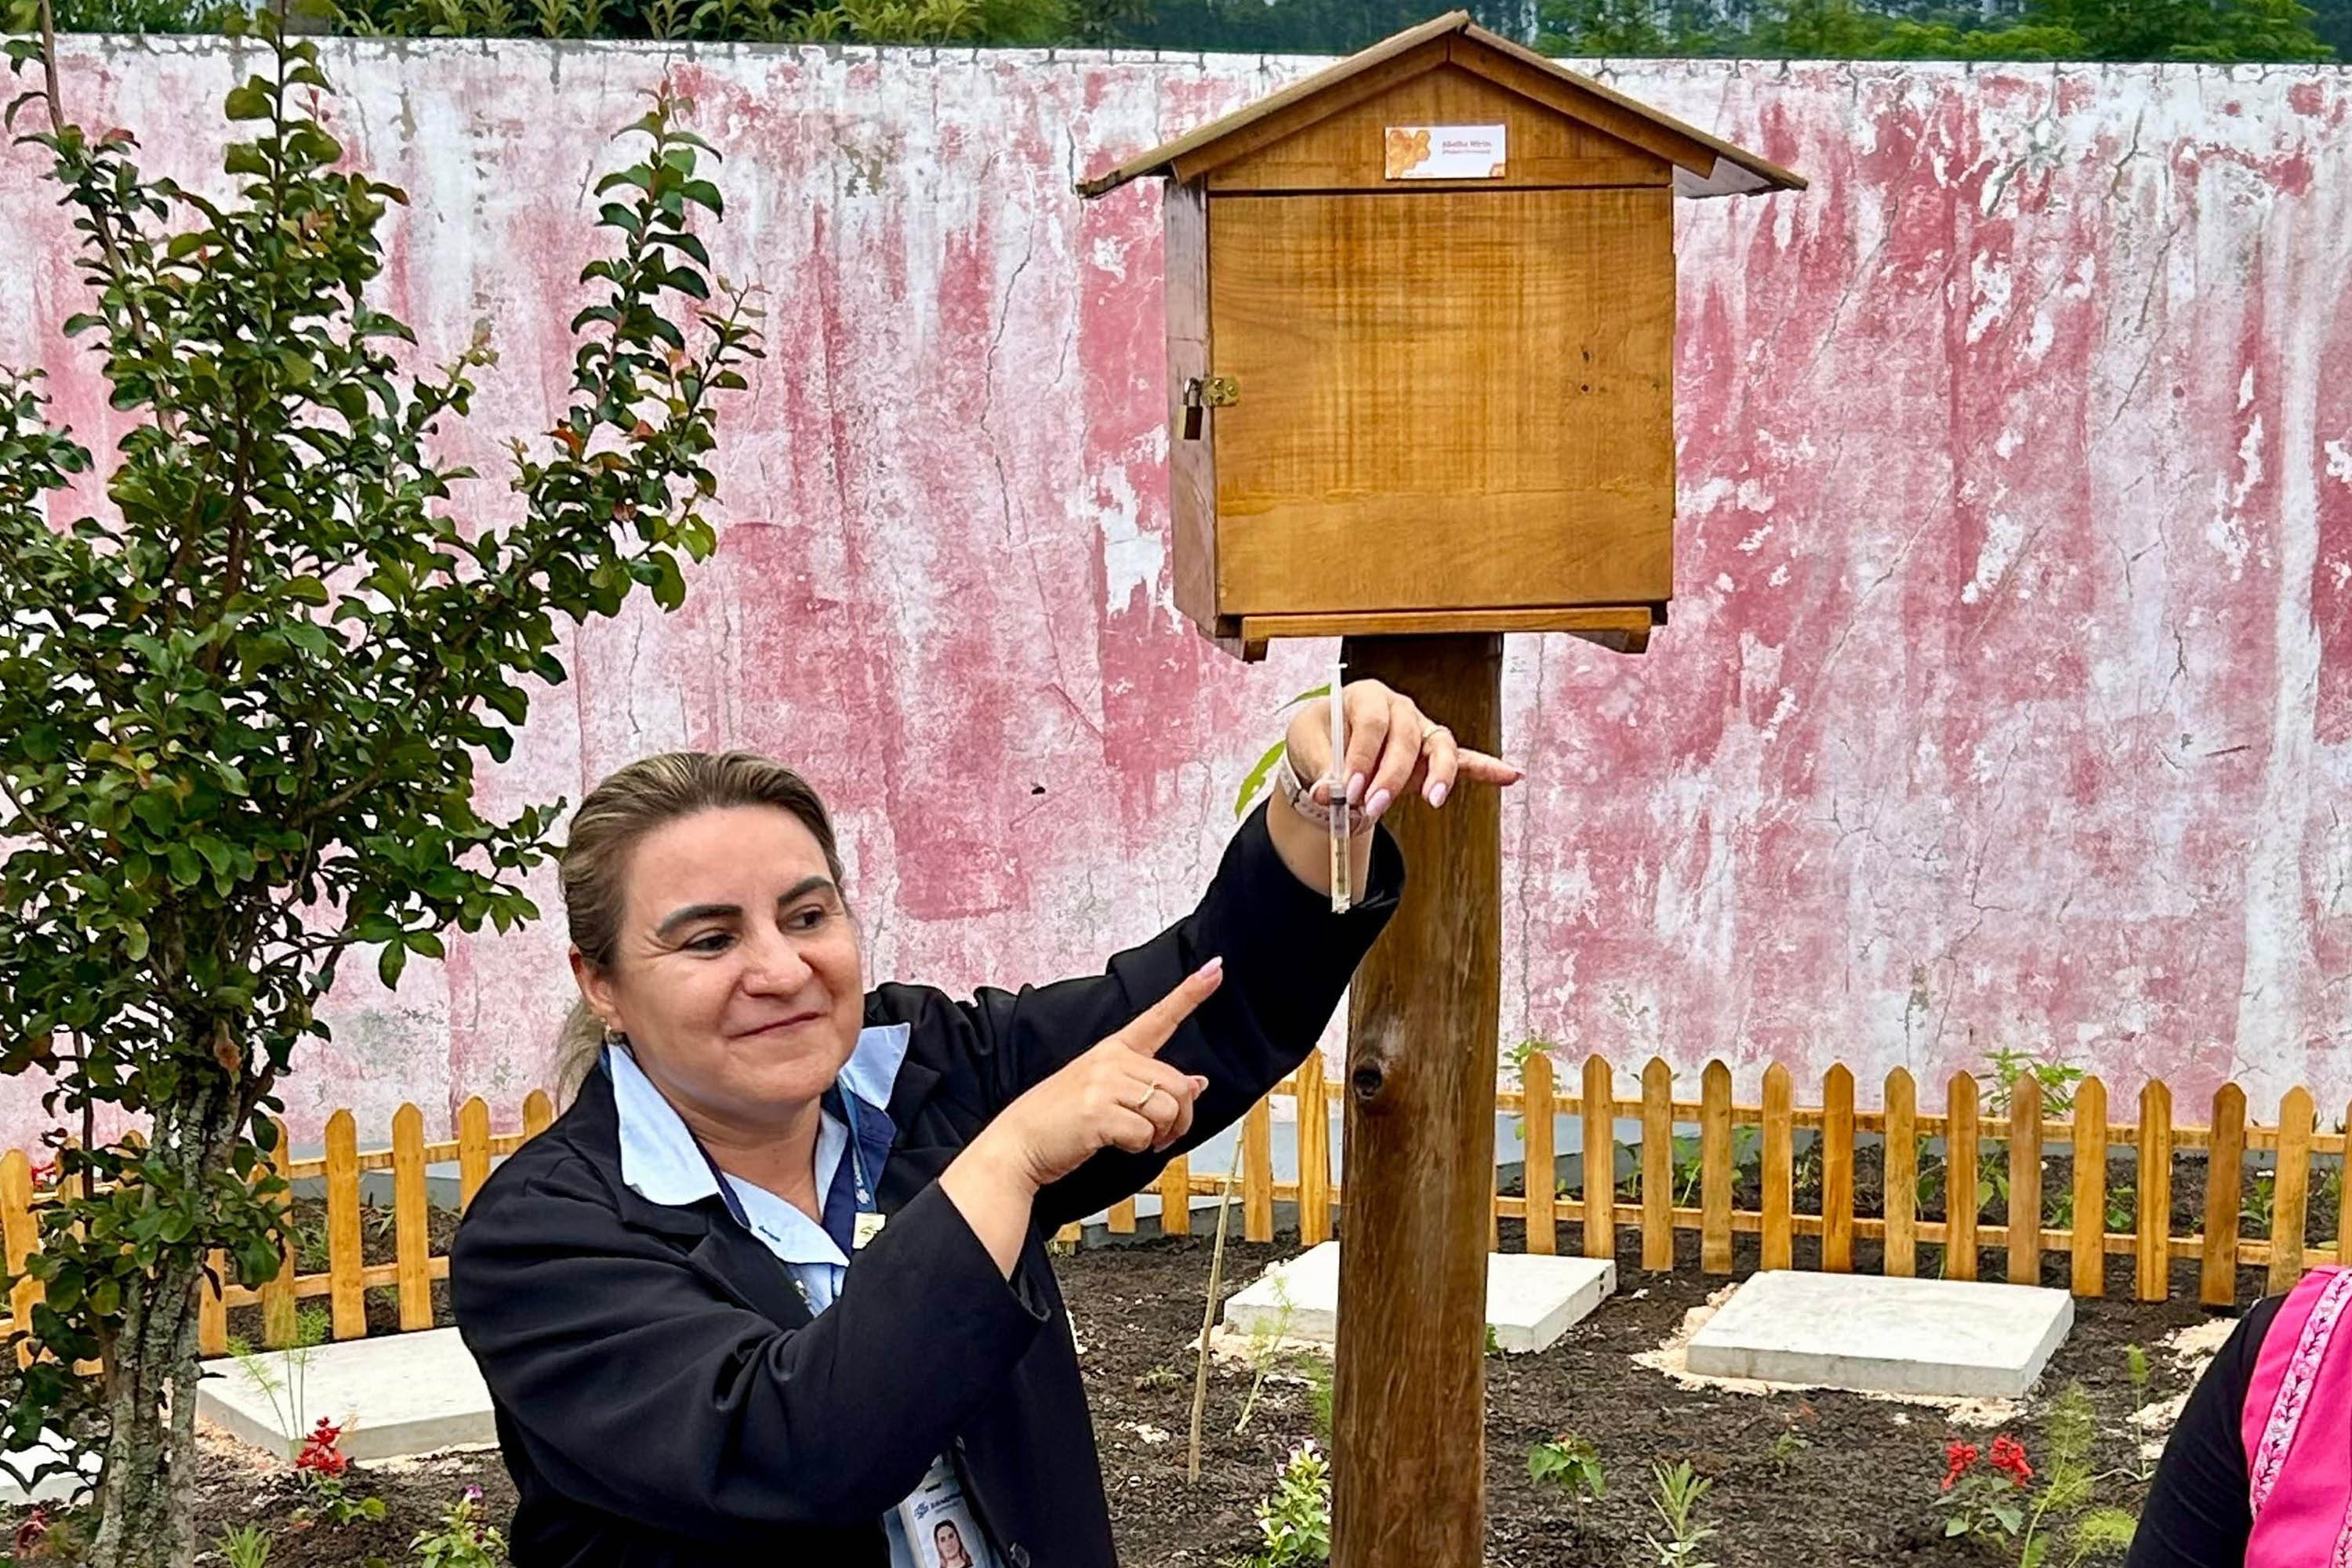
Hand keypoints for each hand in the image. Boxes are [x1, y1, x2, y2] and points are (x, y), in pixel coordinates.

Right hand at [966, 958, 1224, 1194]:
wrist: (1017, 1144)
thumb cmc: (1058, 1119)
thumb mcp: (1104, 1093)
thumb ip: (1150, 1085)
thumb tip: (1197, 1084)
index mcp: (1113, 1049)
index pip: (1159, 1016)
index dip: (1191, 992)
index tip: (1215, 968)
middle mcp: (1110, 1060)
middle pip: (1178, 1084)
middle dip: (1179, 1119)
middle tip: (1162, 1135)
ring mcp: (1102, 1084)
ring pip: (1168, 1109)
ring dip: (1161, 1135)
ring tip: (1137, 1139)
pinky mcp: (1098, 1113)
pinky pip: (1146, 1133)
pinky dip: (1139, 1147)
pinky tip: (1117, 1144)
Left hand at [1283, 679, 1521, 827]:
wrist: (1326, 744)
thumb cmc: (1319, 737)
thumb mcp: (1307, 746)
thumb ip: (1318, 769)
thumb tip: (1327, 794)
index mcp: (1366, 697)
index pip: (1372, 724)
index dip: (1361, 758)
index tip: (1348, 791)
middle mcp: (1399, 708)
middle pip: (1406, 738)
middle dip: (1391, 776)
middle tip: (1372, 807)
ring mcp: (1420, 730)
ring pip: (1440, 746)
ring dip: (1439, 774)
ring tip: (1433, 799)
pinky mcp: (1432, 754)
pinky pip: (1463, 759)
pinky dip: (1486, 768)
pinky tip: (1510, 776)